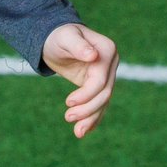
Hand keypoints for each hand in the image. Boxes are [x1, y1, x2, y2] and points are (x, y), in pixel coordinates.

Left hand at [42, 23, 118, 138]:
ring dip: (91, 118)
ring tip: (77, 132)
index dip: (86, 94)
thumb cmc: (59, 35)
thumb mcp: (65, 37)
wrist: (55, 38)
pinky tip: (83, 130)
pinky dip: (92, 118)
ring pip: (102, 102)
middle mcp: (111, 63)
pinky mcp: (99, 85)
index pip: (100, 80)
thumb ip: (78, 46)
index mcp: (107, 50)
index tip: (68, 103)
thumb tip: (93, 55)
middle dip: (87, 109)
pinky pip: (98, 103)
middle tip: (67, 117)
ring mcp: (107, 75)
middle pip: (103, 93)